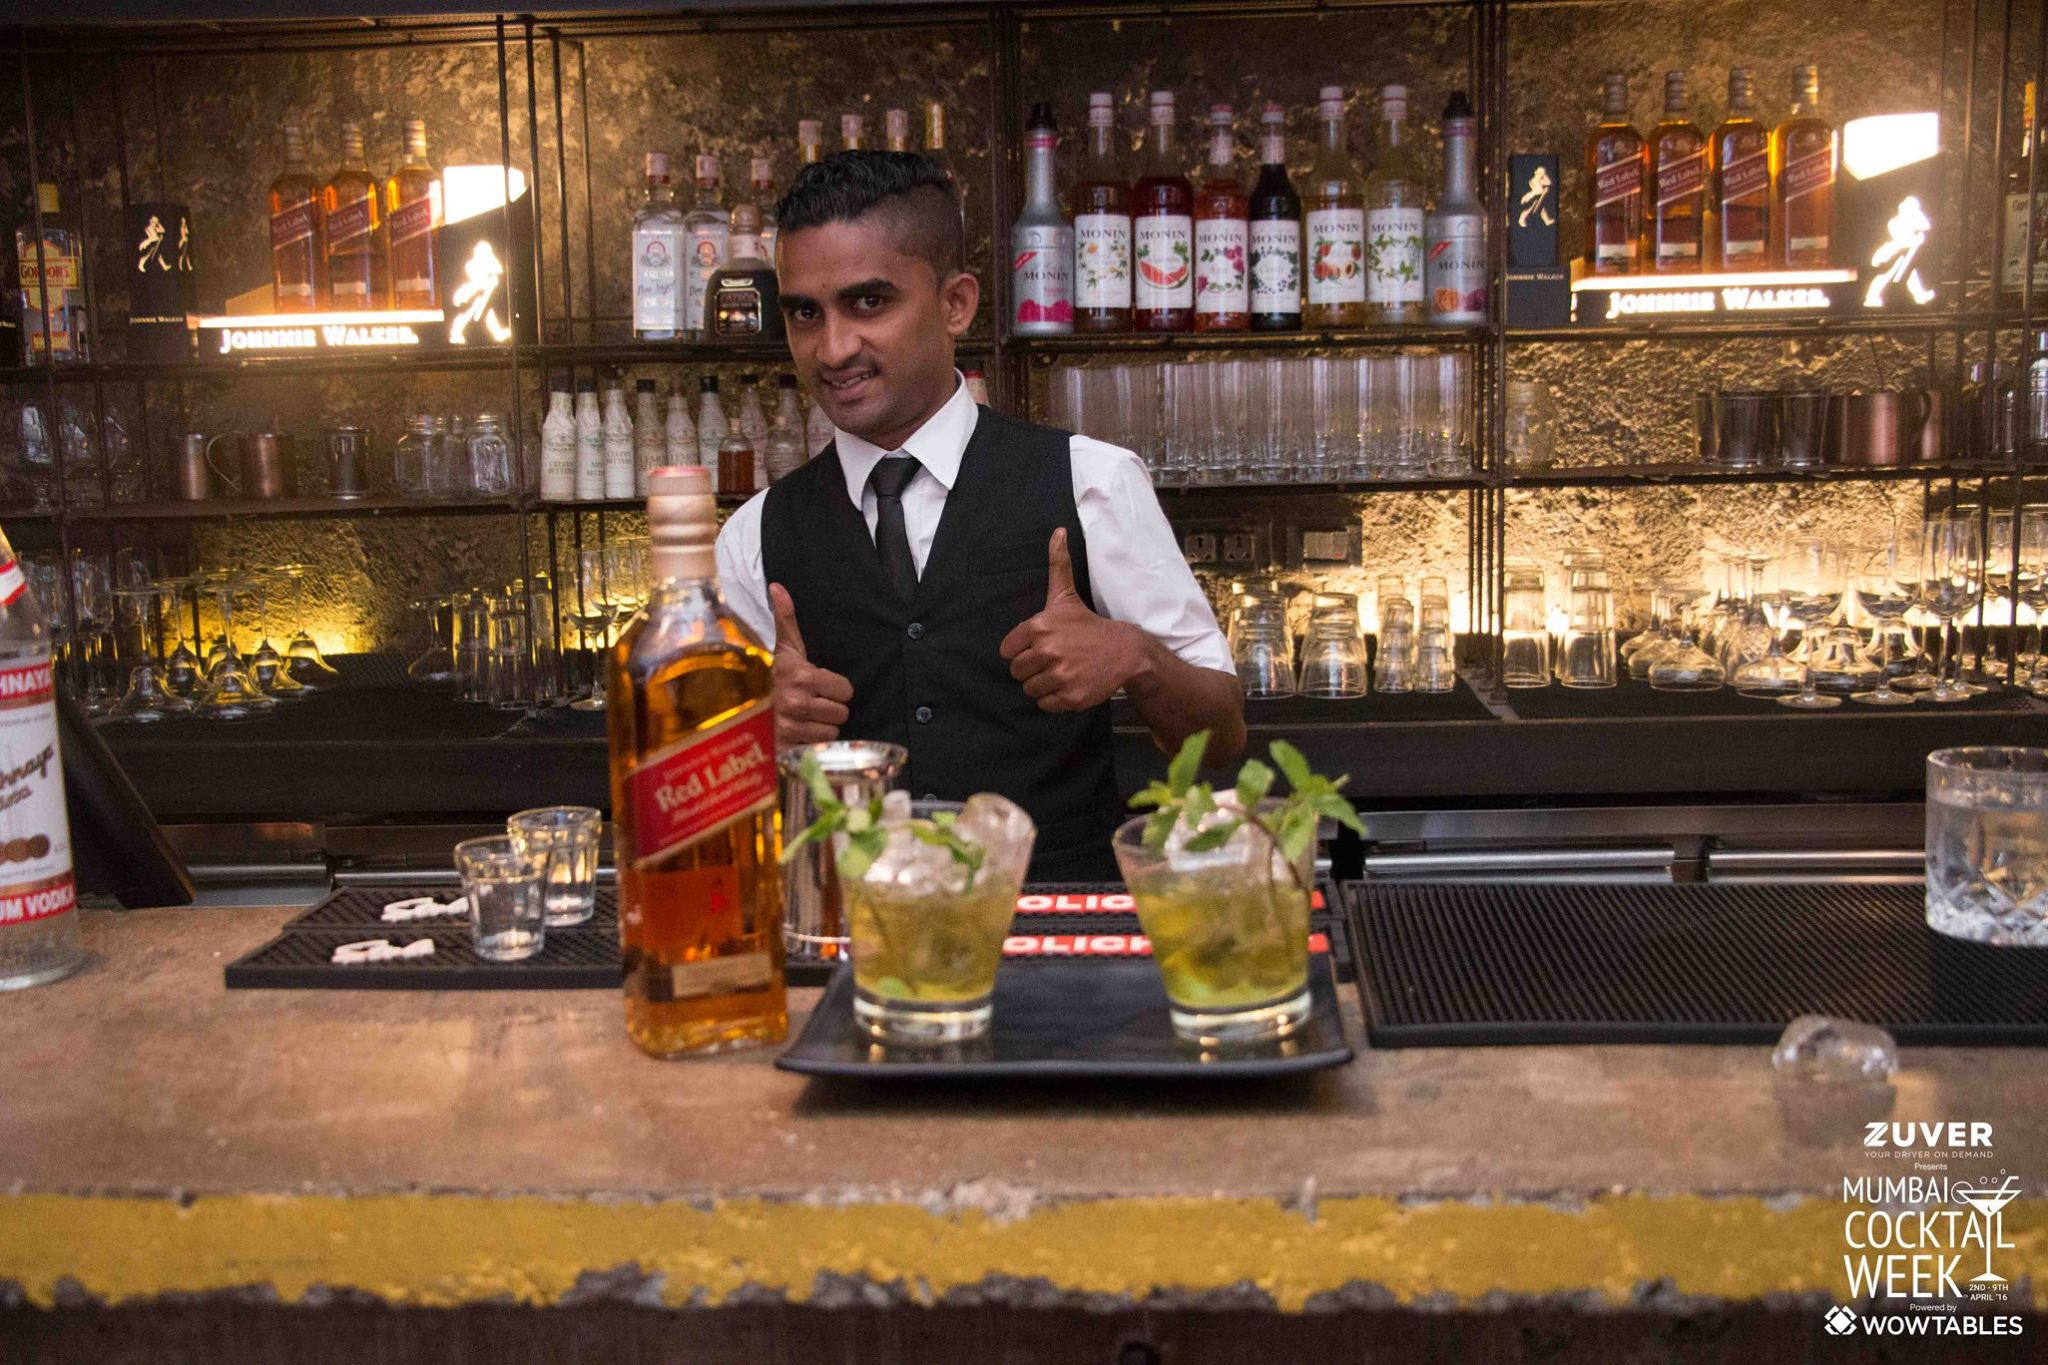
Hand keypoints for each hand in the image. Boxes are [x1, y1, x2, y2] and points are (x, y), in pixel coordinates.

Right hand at [769, 582, 853, 746]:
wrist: (735, 705)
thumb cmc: (767, 673)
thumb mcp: (780, 645)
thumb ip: (785, 618)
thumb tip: (779, 586)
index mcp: (802, 676)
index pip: (846, 690)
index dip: (838, 688)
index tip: (822, 685)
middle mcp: (797, 702)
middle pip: (841, 713)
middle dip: (831, 708)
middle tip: (814, 702)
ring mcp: (790, 727)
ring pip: (831, 733)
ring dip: (822, 727)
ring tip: (805, 717)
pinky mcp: (785, 747)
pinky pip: (815, 748)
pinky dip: (809, 743)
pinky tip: (798, 732)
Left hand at [999, 528, 1145, 711]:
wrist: (1124, 650)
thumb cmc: (1088, 624)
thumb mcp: (1067, 595)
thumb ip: (1057, 564)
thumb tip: (1057, 530)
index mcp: (1039, 627)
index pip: (1008, 650)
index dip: (1021, 650)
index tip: (1039, 646)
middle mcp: (1048, 651)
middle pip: (1017, 672)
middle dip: (1032, 668)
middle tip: (1052, 661)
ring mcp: (1060, 675)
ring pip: (1030, 689)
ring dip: (1042, 684)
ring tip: (1061, 672)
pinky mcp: (1070, 697)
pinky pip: (1045, 704)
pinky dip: (1054, 698)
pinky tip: (1069, 683)